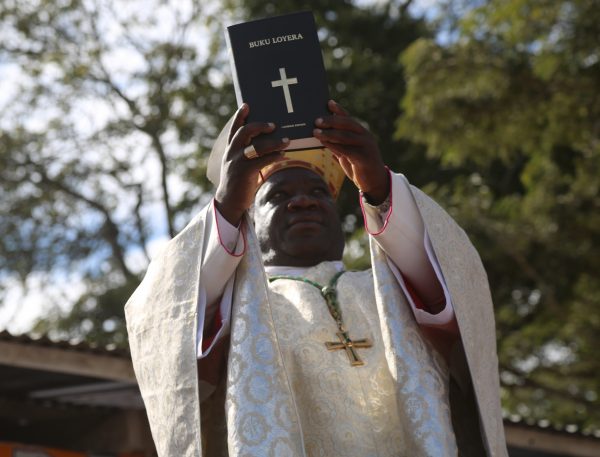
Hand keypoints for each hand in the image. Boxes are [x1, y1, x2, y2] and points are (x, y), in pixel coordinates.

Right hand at [214, 104, 288, 224]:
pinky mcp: (244, 173)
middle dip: (260, 126)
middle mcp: (232, 153)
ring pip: (256, 147)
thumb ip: (245, 153)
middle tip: (274, 125)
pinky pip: (261, 161)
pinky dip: (274, 156)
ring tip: (287, 141)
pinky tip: (283, 155)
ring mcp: (237, 162)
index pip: (234, 129)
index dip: (239, 116)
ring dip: (274, 142)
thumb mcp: (238, 164)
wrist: (229, 202)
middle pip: (244, 132)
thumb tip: (264, 142)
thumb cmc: (238, 182)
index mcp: (230, 149)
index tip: (246, 105)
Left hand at [313, 100, 388, 203]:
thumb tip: (321, 136)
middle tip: (317, 120)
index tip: (328, 103)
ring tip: (316, 132)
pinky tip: (324, 143)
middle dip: (331, 121)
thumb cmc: (358, 166)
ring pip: (345, 136)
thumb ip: (337, 144)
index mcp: (362, 133)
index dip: (339, 110)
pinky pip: (347, 150)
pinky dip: (334, 146)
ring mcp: (366, 147)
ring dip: (329, 133)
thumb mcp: (347, 153)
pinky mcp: (364, 158)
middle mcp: (365, 137)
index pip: (349, 118)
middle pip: (347, 124)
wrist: (374, 182)